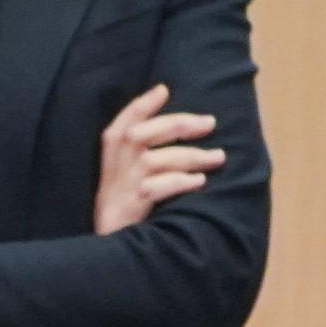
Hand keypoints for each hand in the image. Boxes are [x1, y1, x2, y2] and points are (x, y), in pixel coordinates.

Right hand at [91, 84, 224, 233]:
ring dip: (194, 157)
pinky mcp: (134, 203)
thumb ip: (139, 134)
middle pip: (149, 132)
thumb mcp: (121, 161)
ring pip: (161, 160)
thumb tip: (163, 95)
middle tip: (210, 123)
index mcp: (112, 145)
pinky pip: (161, 187)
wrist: (107, 236)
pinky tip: (199, 182)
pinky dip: (182, 183)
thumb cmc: (122, 192)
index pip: (128, 116)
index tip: (165, 90)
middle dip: (183, 125)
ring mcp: (126, 182)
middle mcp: (118, 160)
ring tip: (217, 157)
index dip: (146, 102)